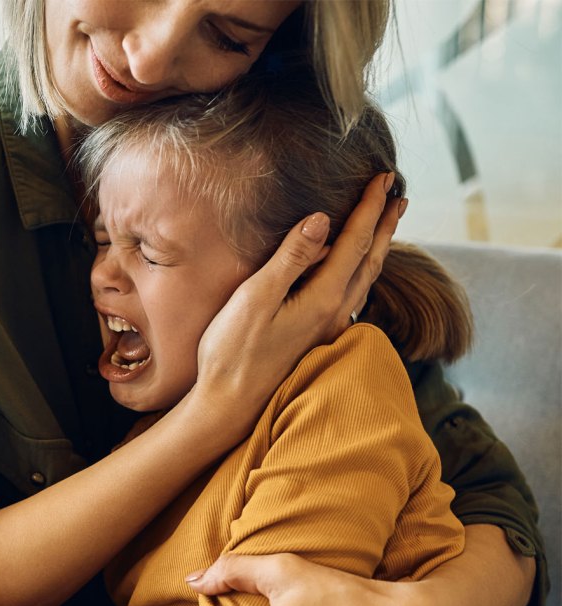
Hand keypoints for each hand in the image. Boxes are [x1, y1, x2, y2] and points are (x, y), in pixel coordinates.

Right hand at [191, 173, 402, 443]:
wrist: (228, 405)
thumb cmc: (233, 352)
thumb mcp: (256, 298)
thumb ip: (291, 259)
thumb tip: (322, 220)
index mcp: (324, 298)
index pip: (355, 242)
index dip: (370, 207)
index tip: (384, 177)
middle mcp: (335, 313)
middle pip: (370, 260)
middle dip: (385, 224)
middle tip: (399, 193)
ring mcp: (328, 328)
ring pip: (364, 278)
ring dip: (377, 246)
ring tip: (386, 224)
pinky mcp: (316, 337)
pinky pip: (351, 293)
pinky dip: (360, 269)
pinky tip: (352, 270)